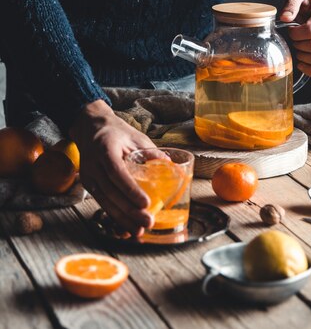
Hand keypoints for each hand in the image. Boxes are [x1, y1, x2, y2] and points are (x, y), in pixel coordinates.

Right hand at [69, 99, 155, 235]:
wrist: (91, 129)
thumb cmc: (116, 132)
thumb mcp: (135, 136)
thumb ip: (151, 152)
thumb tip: (171, 167)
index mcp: (105, 148)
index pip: (116, 171)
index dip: (130, 189)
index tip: (145, 203)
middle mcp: (93, 164)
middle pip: (111, 191)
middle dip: (130, 210)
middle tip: (148, 222)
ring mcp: (89, 176)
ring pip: (105, 201)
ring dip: (123, 218)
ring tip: (140, 230)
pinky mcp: (89, 185)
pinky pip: (103, 203)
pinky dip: (115, 217)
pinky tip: (127, 227)